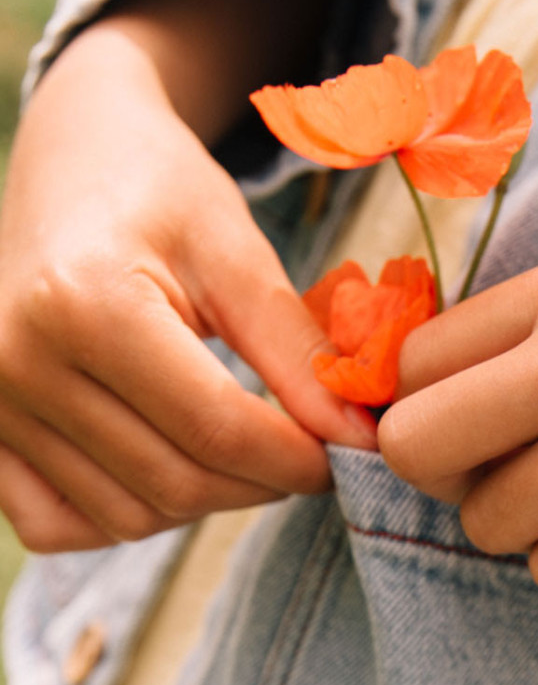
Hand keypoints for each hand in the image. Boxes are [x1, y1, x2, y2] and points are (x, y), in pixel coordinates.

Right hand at [0, 0, 376, 552]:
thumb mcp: (236, 252)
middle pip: (176, 482)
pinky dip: (126, 515)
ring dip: (205, 501)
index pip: (217, 429)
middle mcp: (17, 361)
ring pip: (128, 516)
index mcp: (83, 303)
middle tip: (306, 451)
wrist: (69, 159)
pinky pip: (61, 525)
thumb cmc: (158, 191)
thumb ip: (297, 352)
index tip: (349, 452)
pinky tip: (166, 462)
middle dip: (262, 483)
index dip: (299, 458)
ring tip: (241, 446)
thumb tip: (358, 439)